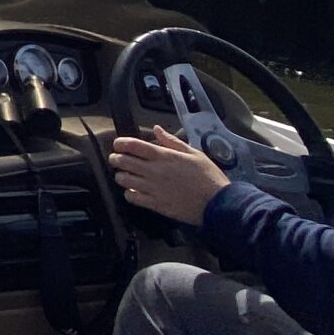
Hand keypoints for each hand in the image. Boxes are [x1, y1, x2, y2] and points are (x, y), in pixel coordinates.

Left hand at [109, 125, 229, 227]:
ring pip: (124, 180)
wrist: (217, 202)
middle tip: (116, 158)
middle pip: (124, 162)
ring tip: (124, 175)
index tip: (118, 144)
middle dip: (116, 158)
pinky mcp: (155, 204)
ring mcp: (153, 189)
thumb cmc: (208, 176)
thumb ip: (172, 141)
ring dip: (121, 176)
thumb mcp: (193, 153)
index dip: (121, 143)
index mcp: (165, 156)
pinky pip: (133, 198)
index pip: (134, 146)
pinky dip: (129, 194)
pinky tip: (133, 191)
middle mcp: (155, 171)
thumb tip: (156, 129)